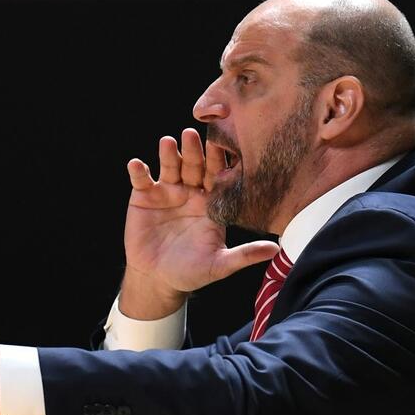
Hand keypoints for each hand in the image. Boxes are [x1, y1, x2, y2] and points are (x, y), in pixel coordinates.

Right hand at [120, 128, 277, 317]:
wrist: (157, 279)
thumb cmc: (191, 272)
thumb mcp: (219, 264)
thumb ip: (245, 255)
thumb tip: (277, 250)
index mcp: (211, 203)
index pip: (217, 177)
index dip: (217, 162)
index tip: (220, 146)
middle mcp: (191, 192)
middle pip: (193, 166)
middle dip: (193, 151)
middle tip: (192, 134)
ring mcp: (167, 192)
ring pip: (169, 167)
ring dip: (168, 154)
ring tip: (167, 142)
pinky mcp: (144, 196)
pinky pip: (141, 180)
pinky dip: (138, 171)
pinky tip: (136, 164)